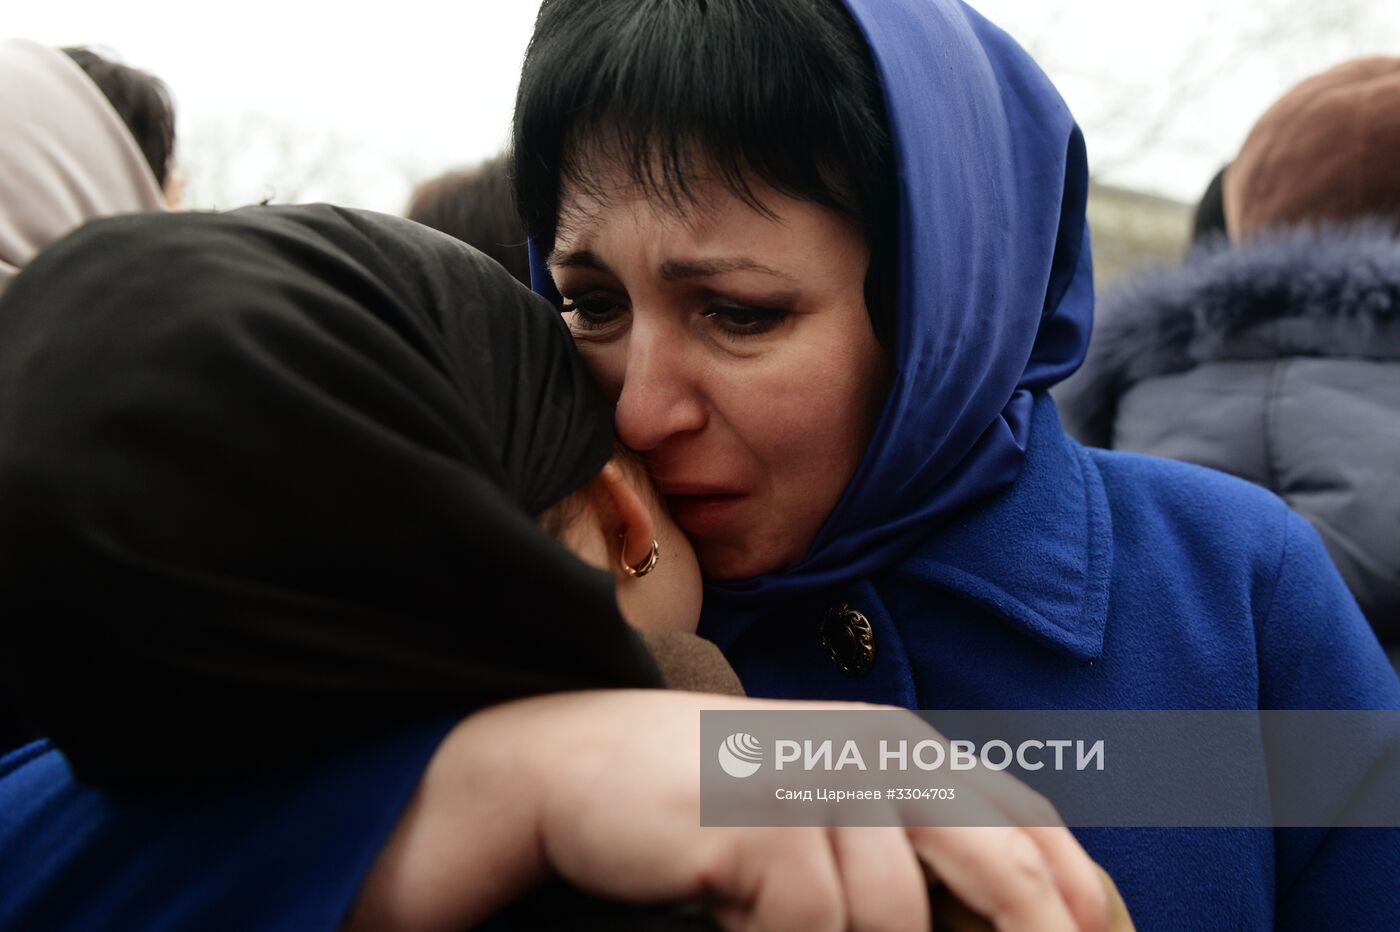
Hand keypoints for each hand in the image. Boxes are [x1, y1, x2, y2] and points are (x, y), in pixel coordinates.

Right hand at [349, 690, 1112, 931]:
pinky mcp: (761, 811)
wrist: (578, 769)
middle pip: (1006, 878)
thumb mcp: (825, 826)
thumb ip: (908, 861)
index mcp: (910, 751)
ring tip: (770, 919)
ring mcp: (821, 776)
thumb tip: (1025, 923)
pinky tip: (728, 916)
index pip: (1035, 836)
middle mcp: (881, 753)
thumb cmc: (711, 810)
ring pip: (887, 925)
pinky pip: (807, 925)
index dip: (1083, 904)